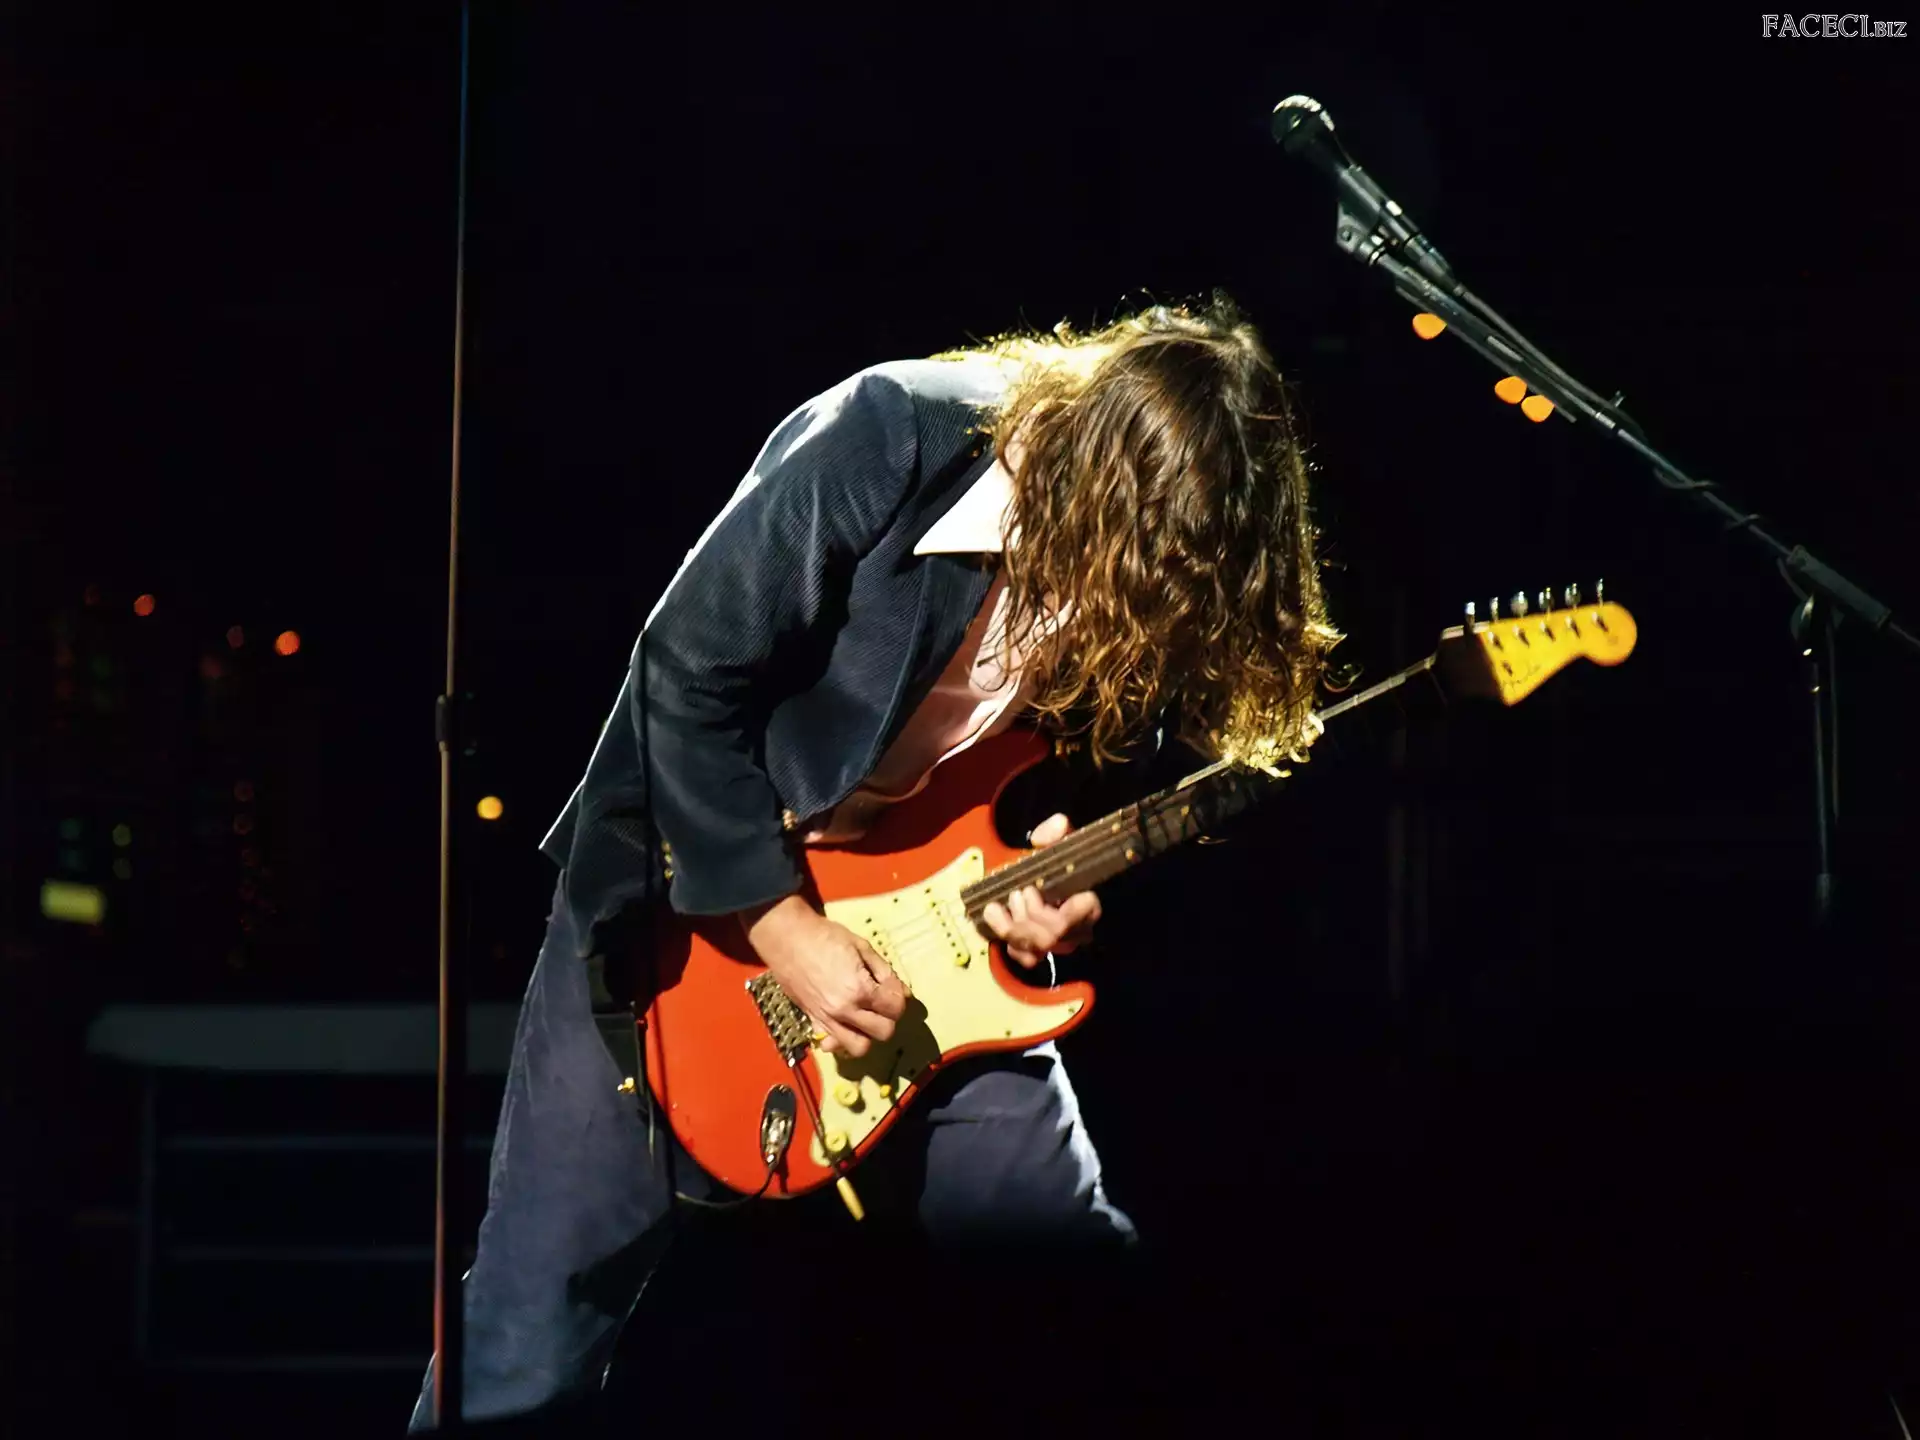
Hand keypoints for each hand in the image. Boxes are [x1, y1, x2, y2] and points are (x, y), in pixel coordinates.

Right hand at [740, 895, 908, 1057]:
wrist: (786, 938)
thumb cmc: (824, 936)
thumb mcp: (861, 946)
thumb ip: (884, 971)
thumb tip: (902, 992)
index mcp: (860, 989)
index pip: (895, 1009)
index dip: (898, 998)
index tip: (890, 987)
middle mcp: (845, 1011)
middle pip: (883, 1032)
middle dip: (888, 1017)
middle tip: (880, 1001)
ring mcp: (827, 1019)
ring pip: (860, 1047)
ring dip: (867, 1034)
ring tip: (865, 1017)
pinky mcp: (813, 1020)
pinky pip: (832, 1043)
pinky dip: (841, 1039)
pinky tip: (843, 1024)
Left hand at [979, 812, 1101, 968]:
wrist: (1045, 879)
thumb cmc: (1057, 865)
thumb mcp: (1060, 844)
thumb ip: (1058, 832)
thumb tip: (1058, 823)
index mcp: (1088, 902)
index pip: (1084, 912)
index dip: (1065, 907)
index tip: (1034, 889)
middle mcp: (1076, 930)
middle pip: (1052, 936)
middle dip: (1029, 915)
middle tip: (1017, 892)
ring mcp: (1057, 944)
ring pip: (1036, 950)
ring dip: (1014, 928)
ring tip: (1001, 905)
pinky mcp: (1038, 952)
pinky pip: (1023, 957)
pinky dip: (1007, 940)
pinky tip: (997, 918)